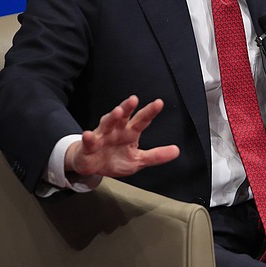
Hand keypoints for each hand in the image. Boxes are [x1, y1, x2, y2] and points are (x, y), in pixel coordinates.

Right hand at [65, 95, 179, 177]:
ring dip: (112, 117)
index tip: (159, 103)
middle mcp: (117, 130)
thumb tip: (177, 151)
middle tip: (134, 99)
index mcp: (130, 132)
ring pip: (107, 123)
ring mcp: (102, 136)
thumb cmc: (115, 159)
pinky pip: (89, 141)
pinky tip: (89, 134)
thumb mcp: (138, 160)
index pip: (142, 120)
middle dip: (128, 107)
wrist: (93, 167)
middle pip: (123, 116)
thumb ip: (156, 155)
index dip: (150, 112)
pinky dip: (88, 138)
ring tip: (118, 112)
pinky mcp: (89, 145)